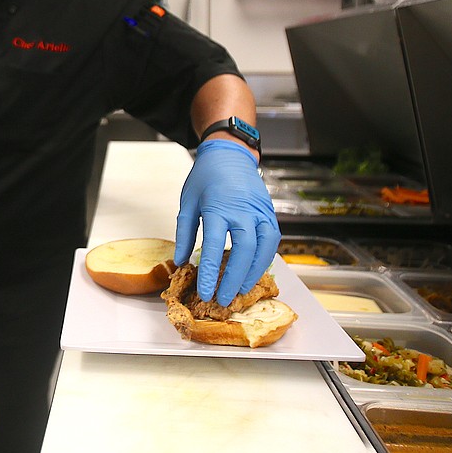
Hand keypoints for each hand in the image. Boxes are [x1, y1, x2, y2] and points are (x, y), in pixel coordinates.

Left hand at [174, 139, 280, 305]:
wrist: (230, 154)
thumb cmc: (206, 177)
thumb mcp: (188, 202)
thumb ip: (184, 232)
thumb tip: (180, 261)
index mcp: (218, 207)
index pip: (214, 246)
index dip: (210, 272)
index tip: (205, 292)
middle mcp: (243, 210)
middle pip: (243, 250)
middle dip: (234, 278)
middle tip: (225, 298)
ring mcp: (260, 211)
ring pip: (263, 248)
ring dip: (253, 272)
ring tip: (241, 290)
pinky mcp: (269, 213)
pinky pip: (272, 240)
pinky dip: (264, 259)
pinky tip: (253, 271)